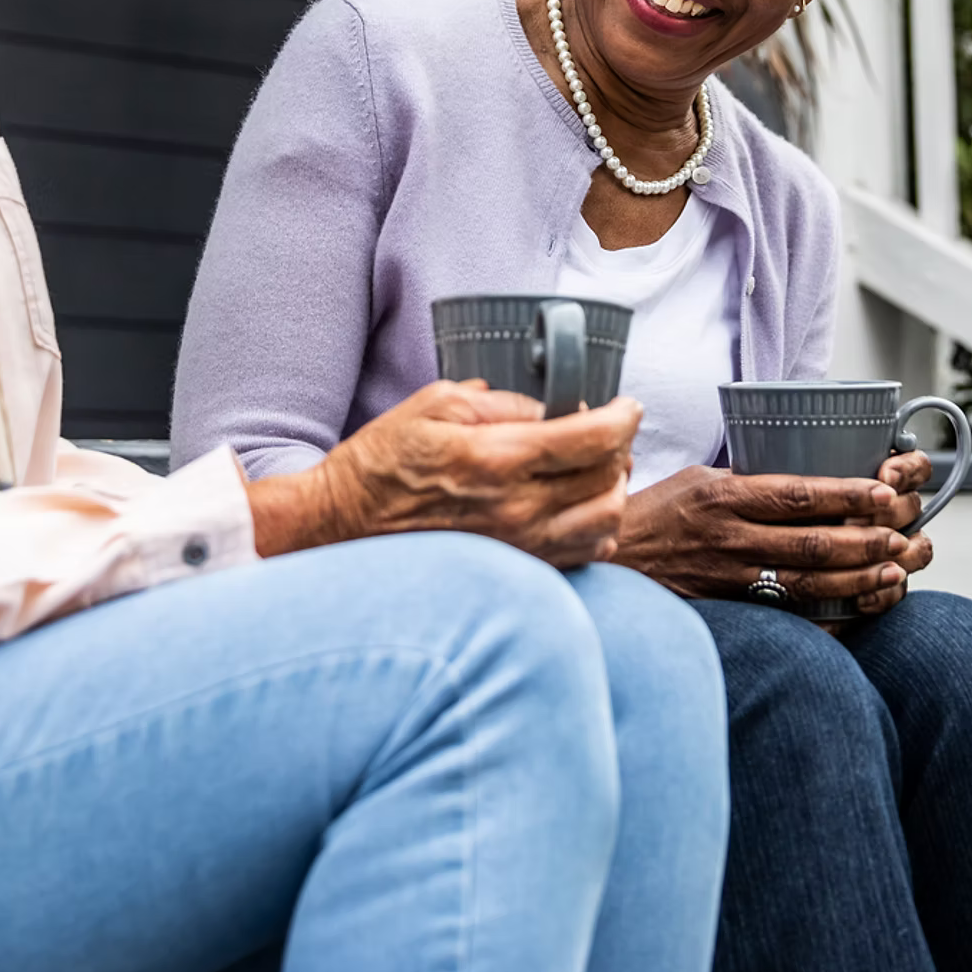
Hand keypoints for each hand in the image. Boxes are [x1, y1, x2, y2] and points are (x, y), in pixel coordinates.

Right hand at [248, 381, 636, 568]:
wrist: (345, 526)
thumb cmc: (384, 462)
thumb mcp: (435, 405)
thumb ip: (502, 402)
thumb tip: (551, 407)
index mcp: (497, 458)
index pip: (593, 437)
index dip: (623, 416)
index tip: (626, 406)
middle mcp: (516, 508)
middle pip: (609, 477)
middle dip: (619, 448)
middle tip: (608, 432)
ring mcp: (520, 547)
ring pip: (606, 520)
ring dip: (613, 489)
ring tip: (597, 470)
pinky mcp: (518, 570)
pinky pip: (585, 553)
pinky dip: (596, 526)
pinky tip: (577, 507)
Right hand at [610, 465, 933, 618]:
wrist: (610, 563)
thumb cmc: (656, 515)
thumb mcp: (698, 479)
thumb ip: (748, 480)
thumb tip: (804, 474)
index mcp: (724, 496)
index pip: (797, 493)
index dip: (846, 494)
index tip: (883, 492)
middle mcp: (730, 538)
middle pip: (812, 542)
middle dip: (866, 541)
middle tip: (903, 536)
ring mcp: (729, 578)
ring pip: (806, 582)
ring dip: (857, 578)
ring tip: (895, 570)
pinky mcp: (730, 607)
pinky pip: (788, 613)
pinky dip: (828, 613)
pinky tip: (858, 607)